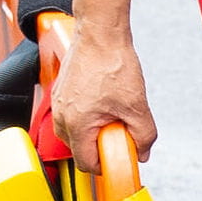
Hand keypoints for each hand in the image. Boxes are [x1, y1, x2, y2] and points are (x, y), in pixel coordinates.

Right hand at [48, 25, 157, 169]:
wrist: (99, 34)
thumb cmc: (112, 64)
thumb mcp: (137, 106)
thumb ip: (144, 136)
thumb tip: (142, 152)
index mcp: (76, 125)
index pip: (86, 164)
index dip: (106, 165)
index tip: (119, 157)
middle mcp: (60, 117)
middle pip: (79, 150)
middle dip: (100, 146)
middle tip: (119, 131)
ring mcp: (57, 104)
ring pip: (75, 133)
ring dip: (93, 131)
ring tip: (112, 113)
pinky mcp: (60, 93)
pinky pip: (72, 116)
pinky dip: (87, 116)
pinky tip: (104, 101)